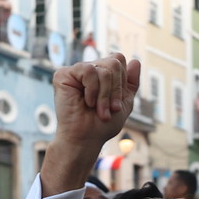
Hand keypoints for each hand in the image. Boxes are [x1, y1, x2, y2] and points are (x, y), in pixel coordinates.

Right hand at [46, 55, 141, 194]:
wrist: (86, 138)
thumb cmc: (102, 124)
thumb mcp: (124, 103)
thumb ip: (131, 82)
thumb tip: (136, 61)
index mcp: (101, 73)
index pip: (119, 59)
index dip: (121, 82)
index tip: (116, 104)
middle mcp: (89, 69)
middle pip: (114, 62)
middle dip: (116, 89)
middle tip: (110, 109)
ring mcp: (75, 71)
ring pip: (103, 69)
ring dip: (105, 94)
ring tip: (98, 110)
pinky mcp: (63, 75)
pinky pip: (88, 71)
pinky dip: (92, 90)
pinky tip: (86, 102)